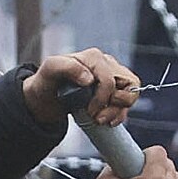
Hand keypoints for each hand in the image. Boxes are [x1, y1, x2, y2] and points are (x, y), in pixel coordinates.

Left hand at [23, 48, 140, 127]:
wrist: (45, 98)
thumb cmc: (47, 82)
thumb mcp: (50, 70)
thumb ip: (67, 68)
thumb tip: (89, 78)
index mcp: (94, 57)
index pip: (110, 79)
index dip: (102, 98)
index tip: (88, 111)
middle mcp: (107, 64)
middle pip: (129, 85)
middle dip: (114, 106)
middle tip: (97, 117)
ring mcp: (113, 77)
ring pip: (131, 94)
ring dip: (118, 111)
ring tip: (100, 119)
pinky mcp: (114, 90)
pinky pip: (128, 103)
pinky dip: (120, 115)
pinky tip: (107, 121)